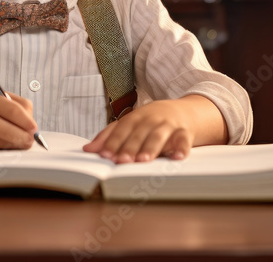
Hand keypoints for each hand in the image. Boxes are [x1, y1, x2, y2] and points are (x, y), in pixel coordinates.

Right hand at [0, 91, 36, 149]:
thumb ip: (14, 106)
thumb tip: (32, 127)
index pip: (14, 111)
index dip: (28, 122)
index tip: (35, 128)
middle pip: (10, 131)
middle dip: (25, 138)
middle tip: (31, 140)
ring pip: (4, 144)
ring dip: (16, 145)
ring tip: (20, 141)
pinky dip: (4, 149)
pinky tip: (6, 144)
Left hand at [83, 94, 227, 162]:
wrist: (185, 111)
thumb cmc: (152, 121)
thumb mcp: (131, 124)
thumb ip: (110, 136)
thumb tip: (87, 150)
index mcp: (136, 117)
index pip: (122, 129)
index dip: (113, 142)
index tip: (104, 155)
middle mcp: (151, 119)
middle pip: (138, 134)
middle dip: (129, 147)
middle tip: (121, 161)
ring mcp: (168, 125)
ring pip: (159, 135)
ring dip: (150, 147)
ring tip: (143, 160)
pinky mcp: (185, 132)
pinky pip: (184, 140)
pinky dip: (181, 148)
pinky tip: (177, 157)